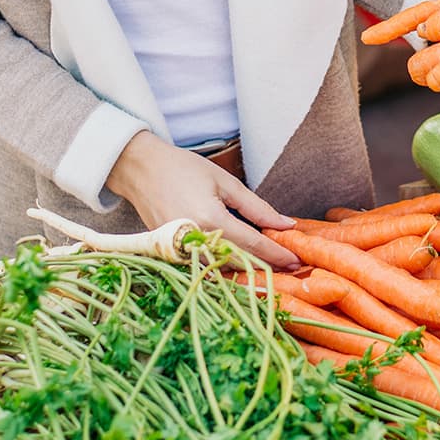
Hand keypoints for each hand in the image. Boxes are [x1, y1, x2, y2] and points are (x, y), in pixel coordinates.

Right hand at [106, 131, 300, 268]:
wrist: (141, 170)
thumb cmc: (183, 168)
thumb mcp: (225, 182)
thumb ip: (257, 206)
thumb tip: (285, 224)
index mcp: (211, 220)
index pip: (253, 245)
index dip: (277, 254)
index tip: (297, 260)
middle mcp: (195, 241)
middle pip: (240, 263)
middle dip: (268, 266)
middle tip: (292, 267)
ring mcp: (181, 251)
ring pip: (222, 270)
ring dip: (248, 271)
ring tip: (272, 267)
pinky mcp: (172, 255)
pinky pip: (205, 267)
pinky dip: (225, 268)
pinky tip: (242, 263)